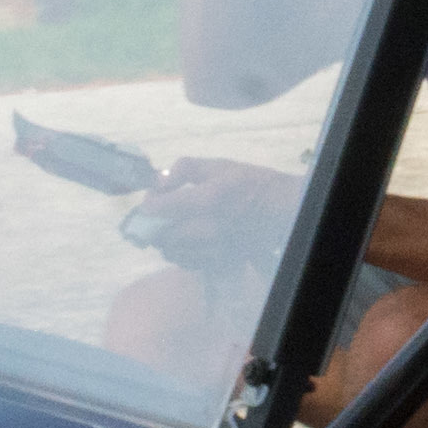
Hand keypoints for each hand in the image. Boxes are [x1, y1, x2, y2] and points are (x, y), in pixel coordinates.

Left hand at [124, 154, 300, 265]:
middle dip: (154, 225)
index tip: (151, 201)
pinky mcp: (219, 261)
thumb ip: (184, 169)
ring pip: (172, 251)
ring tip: (172, 227)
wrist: (278, 209)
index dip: (149, 205)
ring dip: (165, 240)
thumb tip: (159, 182)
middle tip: (157, 216)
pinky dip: (179, 252)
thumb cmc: (247, 183)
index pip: (162, 208)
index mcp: (208, 199)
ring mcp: (215, 248)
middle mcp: (211, 228)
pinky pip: (187, 262)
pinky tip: (185, 240)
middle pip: (163, 235)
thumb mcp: (218, 165)